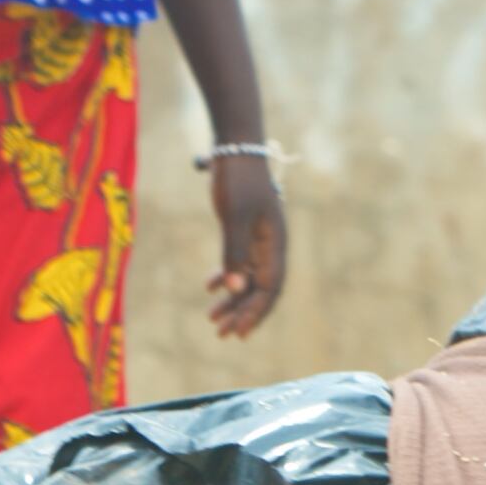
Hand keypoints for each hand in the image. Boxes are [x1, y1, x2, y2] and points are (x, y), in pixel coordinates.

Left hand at [206, 153, 286, 338]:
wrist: (236, 150)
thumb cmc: (237, 181)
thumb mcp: (234, 217)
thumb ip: (235, 254)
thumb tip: (236, 291)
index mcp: (276, 244)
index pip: (271, 288)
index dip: (256, 312)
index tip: (239, 332)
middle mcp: (272, 245)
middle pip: (261, 288)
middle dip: (243, 312)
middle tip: (222, 333)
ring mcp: (260, 239)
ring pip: (249, 278)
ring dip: (233, 299)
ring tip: (212, 318)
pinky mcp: (246, 231)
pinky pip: (240, 262)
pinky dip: (227, 276)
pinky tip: (209, 286)